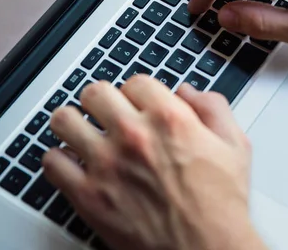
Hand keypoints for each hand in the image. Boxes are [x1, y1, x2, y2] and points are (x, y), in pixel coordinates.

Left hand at [42, 77, 264, 249]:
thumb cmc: (220, 205)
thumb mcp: (235, 146)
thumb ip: (213, 108)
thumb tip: (188, 92)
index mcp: (169, 119)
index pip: (135, 81)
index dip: (137, 91)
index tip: (137, 103)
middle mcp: (134, 135)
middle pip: (95, 92)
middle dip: (102, 100)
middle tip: (107, 113)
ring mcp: (106, 165)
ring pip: (64, 120)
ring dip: (73, 122)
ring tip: (82, 131)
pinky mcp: (88, 196)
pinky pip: (52, 163)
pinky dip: (59, 160)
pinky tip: (74, 164)